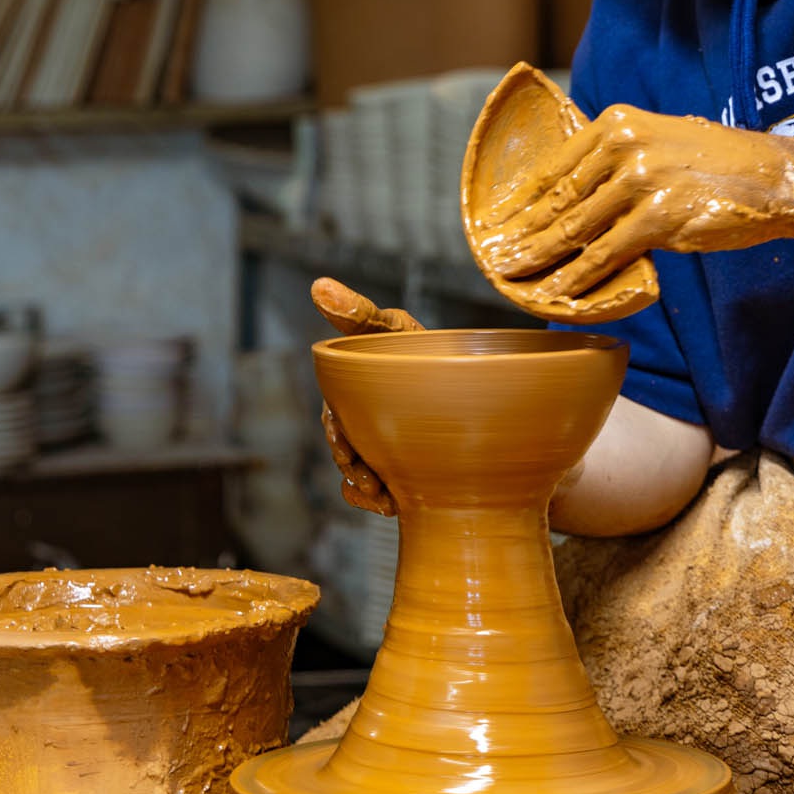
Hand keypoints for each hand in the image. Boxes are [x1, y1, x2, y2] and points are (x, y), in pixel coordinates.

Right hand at [310, 278, 418, 516]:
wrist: (475, 382)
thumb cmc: (424, 349)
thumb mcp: (393, 328)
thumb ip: (358, 313)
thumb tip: (319, 285)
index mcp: (352, 395)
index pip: (334, 416)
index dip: (336, 433)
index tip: (345, 444)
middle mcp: (362, 426)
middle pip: (347, 452)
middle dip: (352, 468)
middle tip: (370, 480)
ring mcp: (382, 451)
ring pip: (358, 479)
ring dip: (363, 491)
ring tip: (384, 499)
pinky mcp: (403, 474)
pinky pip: (379, 497)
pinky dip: (377, 504)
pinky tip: (393, 508)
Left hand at [471, 104, 793, 298]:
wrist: (778, 179)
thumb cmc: (717, 164)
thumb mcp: (660, 140)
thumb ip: (617, 157)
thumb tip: (570, 189)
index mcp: (617, 123)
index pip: (554, 167)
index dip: (521, 200)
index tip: (498, 223)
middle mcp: (624, 145)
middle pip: (558, 198)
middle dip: (522, 233)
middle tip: (494, 257)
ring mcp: (641, 181)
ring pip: (574, 228)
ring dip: (539, 258)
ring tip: (513, 275)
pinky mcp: (659, 218)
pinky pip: (605, 254)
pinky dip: (577, 277)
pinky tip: (557, 293)